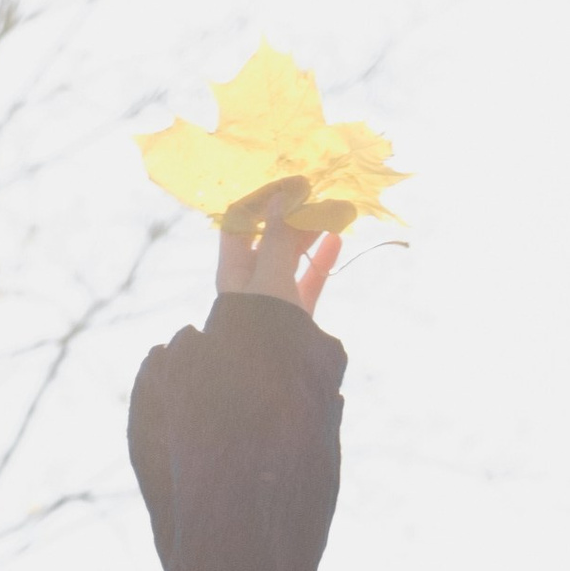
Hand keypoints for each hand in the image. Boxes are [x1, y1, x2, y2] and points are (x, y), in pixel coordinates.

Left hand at [215, 177, 341, 319]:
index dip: (261, 200)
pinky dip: (321, 260)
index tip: (291, 184)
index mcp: (232, 271)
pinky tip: (337, 240)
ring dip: (311, 232)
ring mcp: (272, 299)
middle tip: (320, 194)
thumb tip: (281, 197)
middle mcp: (249, 283)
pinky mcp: (293, 315)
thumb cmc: (262, 324)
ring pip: (291, 256)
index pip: (239, 223)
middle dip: (294, 213)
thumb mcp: (269, 274)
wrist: (272, 385)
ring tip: (336, 211)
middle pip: (269, 236)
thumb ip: (277, 236)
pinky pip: (307, 280)